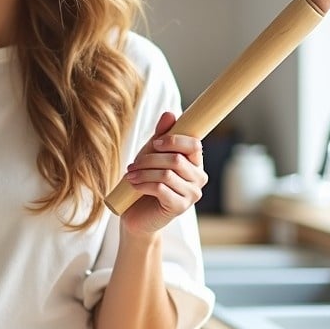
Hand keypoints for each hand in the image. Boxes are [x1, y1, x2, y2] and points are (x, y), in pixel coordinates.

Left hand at [119, 112, 206, 235]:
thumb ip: (161, 136)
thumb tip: (170, 114)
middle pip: (176, 159)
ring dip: (144, 172)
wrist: (137, 215)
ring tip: (130, 174)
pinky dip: (144, 184)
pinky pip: (161, 189)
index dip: (173, 140)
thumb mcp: (151, 155)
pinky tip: (134, 184)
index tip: (154, 143)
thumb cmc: (146, 181)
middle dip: (150, 158)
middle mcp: (199, 178)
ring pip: (167, 174)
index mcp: (195, 163)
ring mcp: (192, 195)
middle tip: (133, 164)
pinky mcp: (180, 207)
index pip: (194, 145)